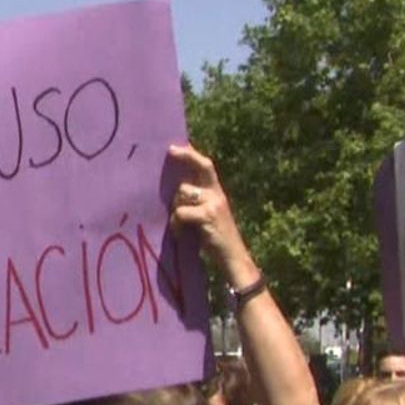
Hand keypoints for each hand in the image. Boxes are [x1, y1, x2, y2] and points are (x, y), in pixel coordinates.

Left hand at [167, 144, 254, 284]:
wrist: (234, 259)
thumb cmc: (217, 241)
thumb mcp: (208, 217)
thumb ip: (197, 203)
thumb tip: (176, 191)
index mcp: (217, 193)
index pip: (207, 166)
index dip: (193, 154)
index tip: (178, 146)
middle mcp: (218, 194)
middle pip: (203, 166)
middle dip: (186, 155)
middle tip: (171, 150)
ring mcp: (214, 204)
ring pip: (184, 192)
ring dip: (175, 207)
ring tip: (178, 225)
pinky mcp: (208, 216)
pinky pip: (181, 212)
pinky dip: (176, 223)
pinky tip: (179, 233)